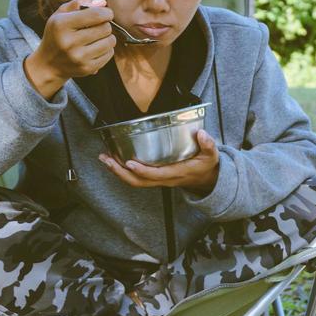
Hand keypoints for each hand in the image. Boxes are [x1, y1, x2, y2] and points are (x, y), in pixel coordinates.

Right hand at [24, 0, 114, 97]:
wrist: (48, 64)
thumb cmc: (57, 34)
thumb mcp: (61, 14)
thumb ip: (79, 2)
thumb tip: (103, 3)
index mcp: (61, 24)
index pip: (96, 15)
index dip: (107, 12)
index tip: (107, 14)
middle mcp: (69, 42)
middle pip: (105, 28)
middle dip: (105, 25)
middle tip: (98, 27)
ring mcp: (78, 57)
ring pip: (110, 42)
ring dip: (108, 37)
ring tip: (98, 37)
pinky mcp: (87, 68)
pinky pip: (109, 54)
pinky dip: (106, 49)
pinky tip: (96, 48)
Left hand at [99, 129, 219, 192]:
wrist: (205, 180)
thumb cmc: (205, 166)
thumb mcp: (211, 156)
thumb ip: (208, 145)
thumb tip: (202, 134)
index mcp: (176, 174)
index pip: (156, 175)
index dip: (142, 171)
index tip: (129, 162)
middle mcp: (164, 179)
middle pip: (138, 182)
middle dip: (120, 172)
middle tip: (106, 159)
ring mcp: (157, 180)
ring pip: (134, 181)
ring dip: (117, 171)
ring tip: (104, 158)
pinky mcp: (154, 178)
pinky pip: (135, 178)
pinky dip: (122, 171)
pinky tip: (113, 160)